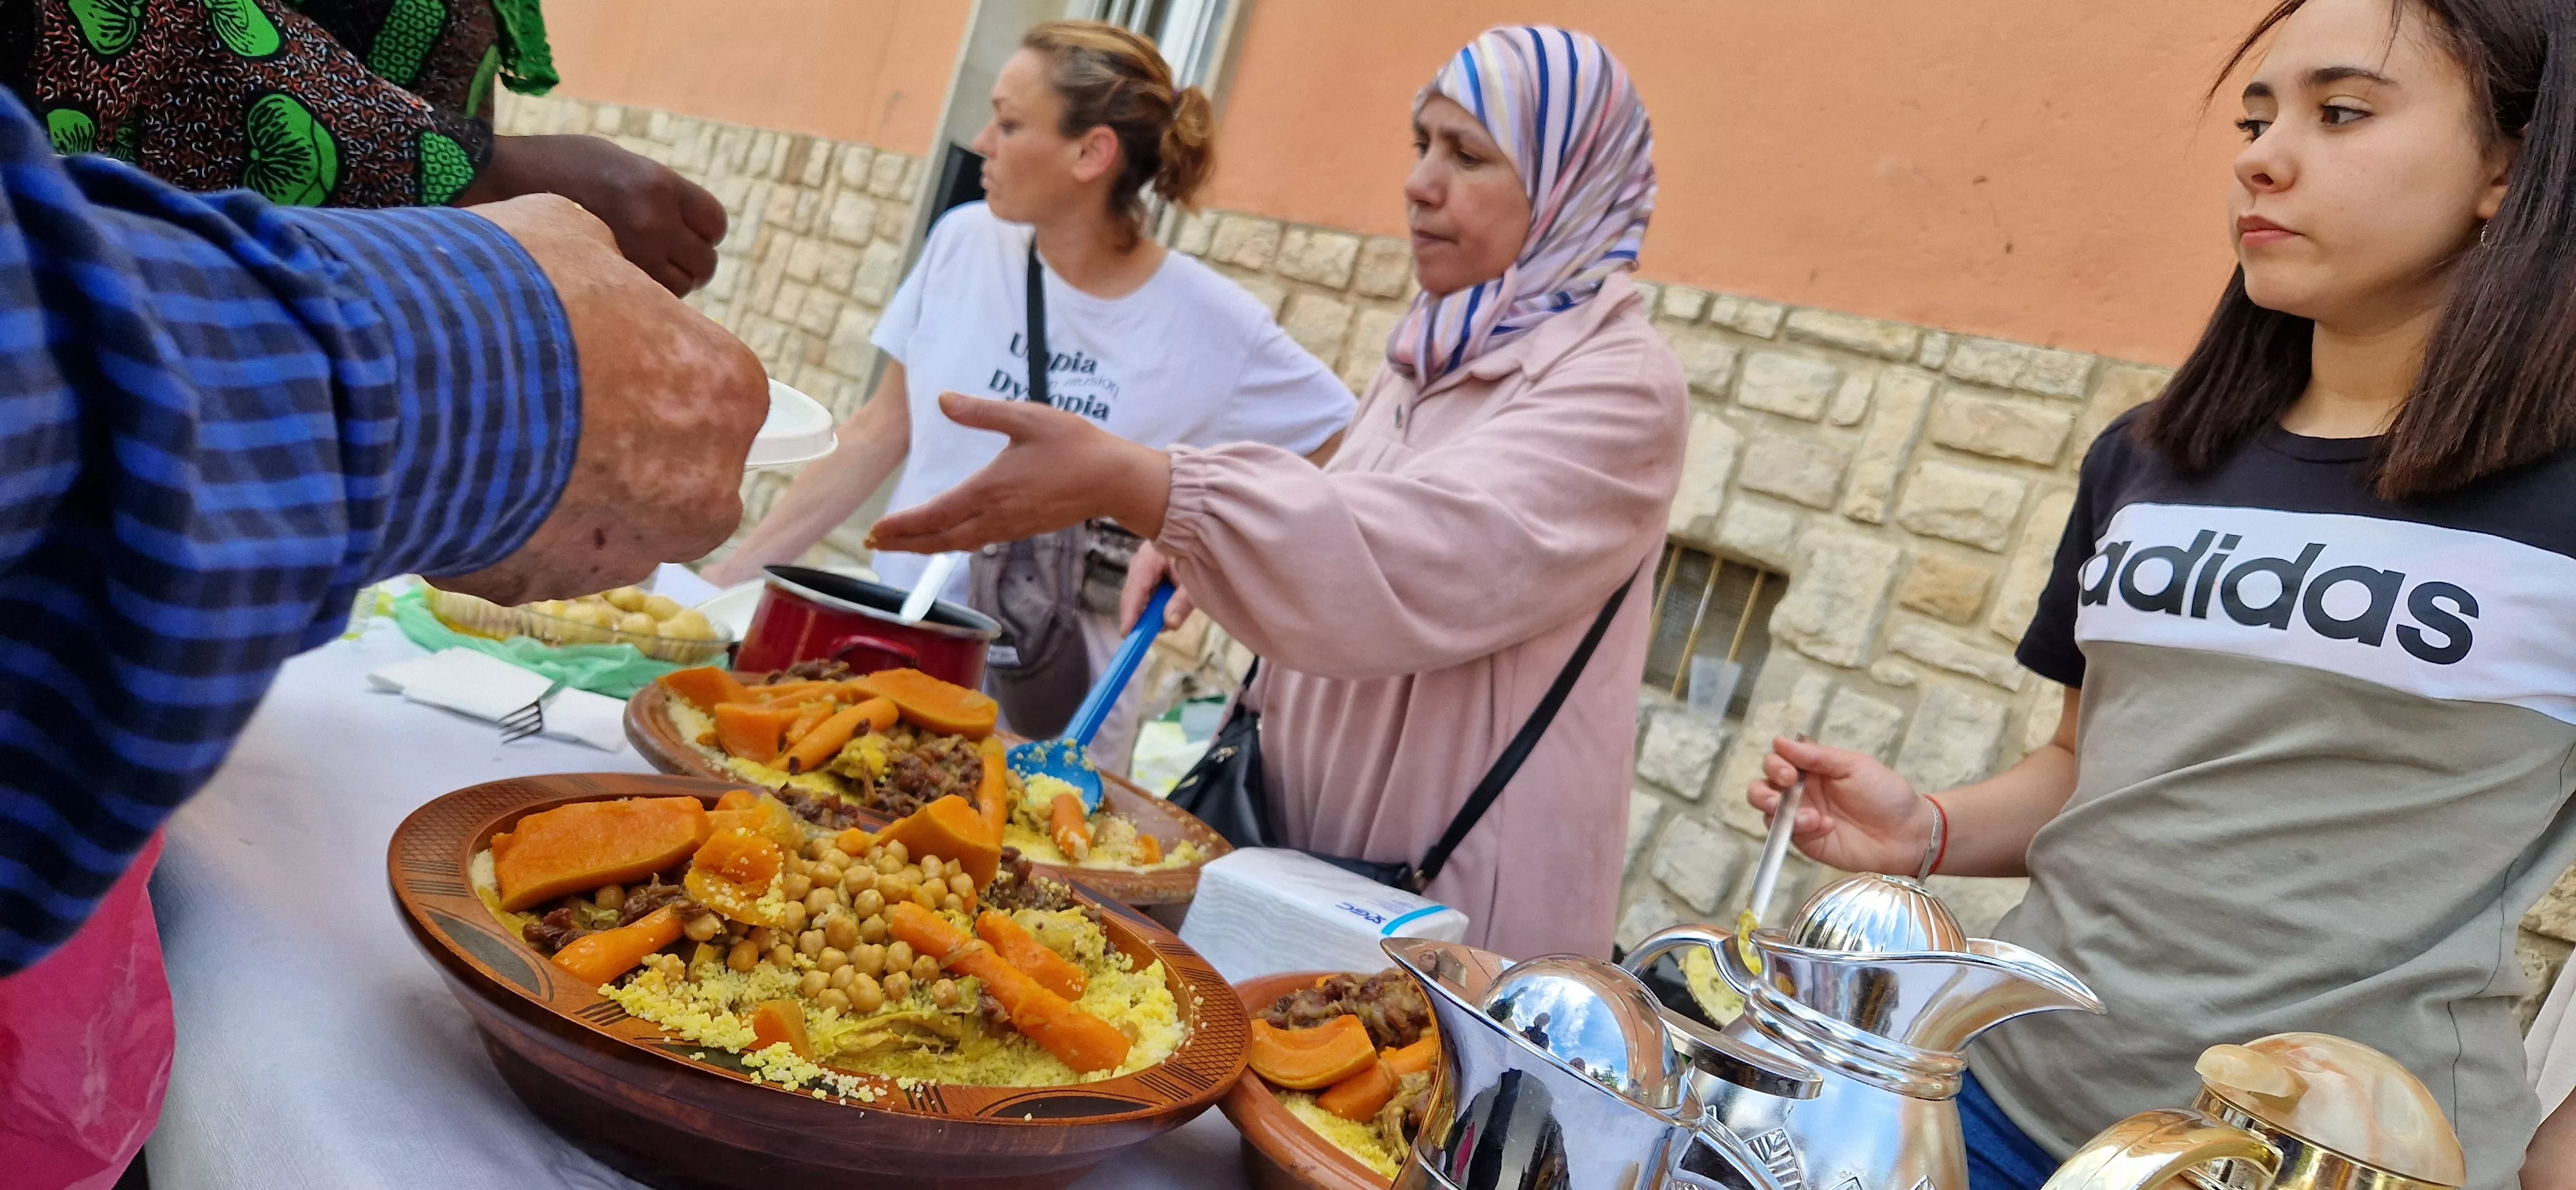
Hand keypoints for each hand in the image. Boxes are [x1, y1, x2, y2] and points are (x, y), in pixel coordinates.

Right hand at [435, 194, 765, 603]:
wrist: (409, 372)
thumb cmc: (508, 289)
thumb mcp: (572, 237)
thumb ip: (608, 273)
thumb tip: (598, 278)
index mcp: (727, 394)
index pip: (707, 391)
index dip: (644, 372)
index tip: (593, 359)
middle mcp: (703, 490)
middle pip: (666, 471)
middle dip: (610, 446)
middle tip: (535, 403)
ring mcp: (629, 550)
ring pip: (598, 522)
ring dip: (551, 491)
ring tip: (480, 439)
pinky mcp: (547, 587)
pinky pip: (524, 554)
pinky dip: (493, 525)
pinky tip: (447, 478)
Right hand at [460, 134, 726, 295]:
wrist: (503, 180)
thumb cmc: (561, 165)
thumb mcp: (619, 161)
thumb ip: (659, 193)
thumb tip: (689, 228)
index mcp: (659, 186)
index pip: (716, 224)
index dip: (705, 231)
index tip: (687, 230)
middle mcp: (653, 221)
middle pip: (705, 262)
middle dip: (691, 262)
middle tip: (664, 255)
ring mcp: (632, 254)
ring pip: (681, 288)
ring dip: (670, 283)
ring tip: (641, 268)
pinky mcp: (608, 277)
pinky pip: (649, 301)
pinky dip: (646, 297)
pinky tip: (622, 279)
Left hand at [865, 393, 1171, 554]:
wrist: (1115, 479)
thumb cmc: (1075, 445)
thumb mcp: (1028, 417)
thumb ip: (982, 411)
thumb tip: (943, 399)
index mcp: (991, 489)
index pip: (935, 514)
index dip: (903, 525)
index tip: (876, 532)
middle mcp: (996, 515)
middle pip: (940, 538)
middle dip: (905, 542)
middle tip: (874, 544)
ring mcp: (1010, 527)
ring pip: (958, 543)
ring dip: (926, 545)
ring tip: (901, 543)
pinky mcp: (1022, 529)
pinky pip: (977, 541)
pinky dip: (952, 542)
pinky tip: (946, 536)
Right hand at [1119, 542, 1195, 632]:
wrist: (1202, 536)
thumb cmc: (1199, 553)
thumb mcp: (1195, 579)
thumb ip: (1182, 601)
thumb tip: (1169, 624)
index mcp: (1150, 557)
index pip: (1136, 588)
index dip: (1130, 612)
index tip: (1126, 634)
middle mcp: (1142, 562)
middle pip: (1133, 594)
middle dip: (1139, 616)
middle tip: (1145, 636)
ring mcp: (1144, 567)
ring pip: (1140, 595)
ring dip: (1150, 611)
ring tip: (1164, 620)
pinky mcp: (1151, 573)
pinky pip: (1148, 593)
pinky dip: (1155, 605)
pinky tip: (1166, 611)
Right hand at [1747, 736, 1937, 874]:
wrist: (1907, 833)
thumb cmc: (1886, 794)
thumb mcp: (1853, 765)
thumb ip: (1816, 756)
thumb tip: (1780, 741)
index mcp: (1813, 769)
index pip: (1778, 761)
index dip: (1775, 764)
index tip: (1788, 771)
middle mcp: (1802, 793)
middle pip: (1763, 788)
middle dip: (1764, 791)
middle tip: (1785, 790)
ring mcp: (1802, 818)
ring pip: (1767, 813)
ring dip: (1778, 812)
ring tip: (1808, 817)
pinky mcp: (1808, 842)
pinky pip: (1787, 835)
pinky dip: (1799, 830)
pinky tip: (1825, 827)